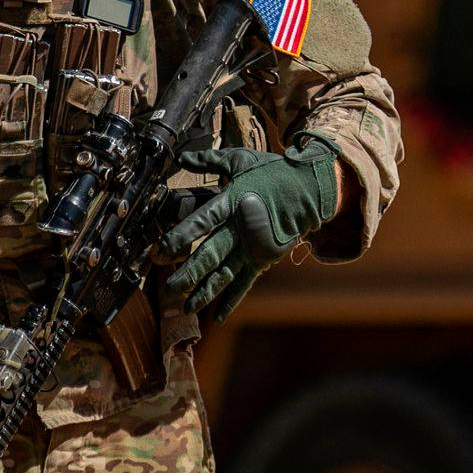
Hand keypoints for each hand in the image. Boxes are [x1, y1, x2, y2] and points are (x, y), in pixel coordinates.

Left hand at [163, 139, 339, 321]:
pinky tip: (218, 316)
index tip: (163, 248)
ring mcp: (253, 246)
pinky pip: (245, 282)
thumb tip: (182, 156)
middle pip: (211, 254)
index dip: (183, 235)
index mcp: (233, 202)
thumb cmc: (272, 172)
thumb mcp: (240, 160)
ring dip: (205, 291)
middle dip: (189, 272)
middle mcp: (241, 228)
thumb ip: (210, 161)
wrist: (309, 189)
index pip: (203, 221)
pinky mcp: (263, 258)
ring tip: (187, 307)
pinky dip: (232, 299)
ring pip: (226, 273)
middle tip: (168, 288)